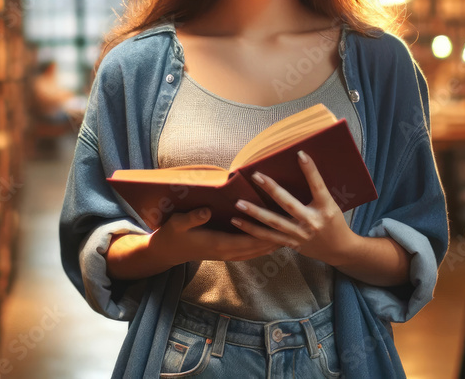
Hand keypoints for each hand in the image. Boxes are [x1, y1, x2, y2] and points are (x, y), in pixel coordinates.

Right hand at [150, 208, 280, 265]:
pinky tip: (272, 242)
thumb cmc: (172, 234)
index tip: (284, 226)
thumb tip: (207, 211)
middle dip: (277, 240)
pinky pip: (249, 252)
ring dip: (273, 245)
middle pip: (258, 247)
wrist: (166, 252)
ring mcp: (227, 254)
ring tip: (293, 237)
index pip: (249, 239)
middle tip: (298, 232)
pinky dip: (263, 248)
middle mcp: (227, 251)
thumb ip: (192, 217)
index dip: (267, 233)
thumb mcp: (178, 223)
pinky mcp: (225, 252)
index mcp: (219, 243)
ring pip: (256, 251)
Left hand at [231, 150, 355, 266]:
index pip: (318, 186)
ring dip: (255, 213)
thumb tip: (300, 166)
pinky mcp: (291, 244)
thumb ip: (316, 191)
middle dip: (272, 189)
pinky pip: (268, 237)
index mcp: (326, 208)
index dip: (310, 171)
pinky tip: (237, 221)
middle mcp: (312, 221)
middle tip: (256, 176)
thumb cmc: (335, 222)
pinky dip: (252, 229)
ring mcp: (300, 235)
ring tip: (238, 203)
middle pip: (289, 204)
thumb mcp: (332, 205)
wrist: (339, 250)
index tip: (300, 154)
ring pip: (274, 223)